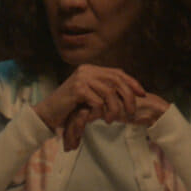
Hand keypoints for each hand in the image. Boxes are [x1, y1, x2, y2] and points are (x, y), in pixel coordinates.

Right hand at [36, 65, 157, 150]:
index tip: (142, 94)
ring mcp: (82, 78)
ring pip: (109, 92)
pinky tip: (96, 118)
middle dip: (128, 97)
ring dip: (114, 108)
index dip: (132, 83)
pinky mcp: (77, 89)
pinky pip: (97, 101)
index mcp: (91, 69)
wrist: (48, 113)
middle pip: (117, 80)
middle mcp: (87, 70)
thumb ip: (103, 92)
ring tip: (111, 120)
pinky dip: (100, 111)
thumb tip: (128, 94)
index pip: (118, 73)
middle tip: (131, 112)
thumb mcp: (89, 96)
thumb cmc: (70, 107)